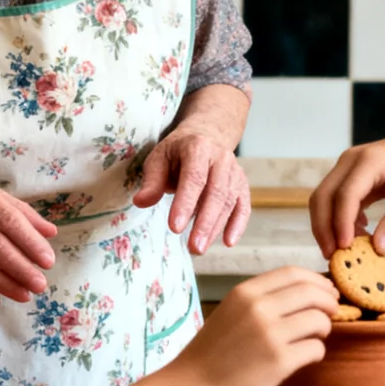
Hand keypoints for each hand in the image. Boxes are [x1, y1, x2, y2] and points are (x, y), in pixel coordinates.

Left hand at [133, 128, 250, 253]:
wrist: (206, 137)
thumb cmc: (178, 152)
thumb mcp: (159, 159)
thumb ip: (152, 181)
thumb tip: (141, 202)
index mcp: (198, 148)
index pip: (194, 178)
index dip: (185, 204)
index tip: (174, 228)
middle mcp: (221, 158)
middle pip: (216, 192)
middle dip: (204, 222)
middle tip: (194, 247)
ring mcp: (235, 171)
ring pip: (228, 201)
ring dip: (215, 227)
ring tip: (199, 248)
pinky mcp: (242, 185)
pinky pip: (243, 206)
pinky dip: (238, 224)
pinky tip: (228, 242)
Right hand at [172, 267, 337, 385]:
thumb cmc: (214, 352)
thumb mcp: (232, 311)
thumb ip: (262, 300)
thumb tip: (305, 294)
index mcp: (246, 292)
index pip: (293, 273)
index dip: (317, 280)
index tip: (326, 290)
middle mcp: (259, 308)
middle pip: (312, 292)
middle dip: (329, 301)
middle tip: (333, 311)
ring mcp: (270, 334)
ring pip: (319, 320)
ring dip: (324, 328)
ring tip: (316, 337)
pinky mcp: (280, 361)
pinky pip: (315, 349)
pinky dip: (317, 352)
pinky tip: (307, 356)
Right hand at [308, 127, 384, 257]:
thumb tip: (378, 250)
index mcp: (369, 160)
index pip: (346, 195)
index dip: (341, 224)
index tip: (344, 249)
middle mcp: (352, 160)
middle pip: (323, 196)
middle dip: (324, 228)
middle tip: (332, 257)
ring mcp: (349, 166)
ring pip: (325, 198)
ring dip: (328, 225)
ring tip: (344, 251)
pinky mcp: (352, 175)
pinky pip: (336, 198)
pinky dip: (339, 218)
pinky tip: (358, 233)